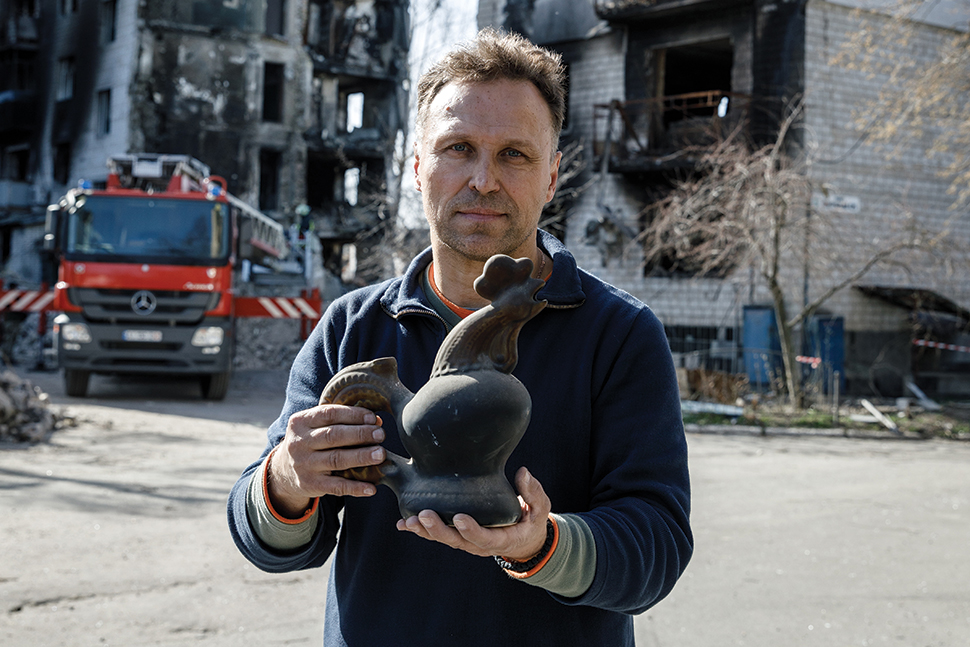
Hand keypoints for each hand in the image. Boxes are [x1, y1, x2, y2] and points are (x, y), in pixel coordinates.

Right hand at [267, 404, 385, 517]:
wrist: (282, 471)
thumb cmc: (309, 442)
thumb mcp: (315, 427)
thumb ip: (341, 421)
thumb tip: (376, 421)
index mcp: (301, 422)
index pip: (329, 413)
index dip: (353, 415)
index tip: (372, 418)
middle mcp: (300, 443)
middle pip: (333, 436)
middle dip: (360, 434)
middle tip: (380, 434)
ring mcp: (304, 465)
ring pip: (336, 459)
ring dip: (361, 457)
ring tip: (380, 454)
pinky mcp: (310, 484)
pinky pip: (336, 487)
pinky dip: (355, 487)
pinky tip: (371, 487)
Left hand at [396, 467, 550, 560]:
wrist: (523, 538)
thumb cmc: (531, 520)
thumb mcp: (540, 509)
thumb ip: (533, 492)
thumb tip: (523, 472)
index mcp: (501, 539)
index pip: (484, 538)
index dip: (471, 530)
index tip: (460, 518)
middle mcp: (479, 544)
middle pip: (456, 541)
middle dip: (439, 529)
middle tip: (424, 515)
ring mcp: (466, 542)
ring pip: (443, 539)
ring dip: (425, 531)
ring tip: (409, 520)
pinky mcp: (457, 535)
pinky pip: (437, 535)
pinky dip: (420, 531)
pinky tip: (403, 524)